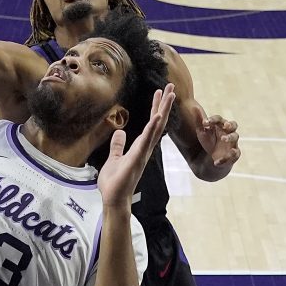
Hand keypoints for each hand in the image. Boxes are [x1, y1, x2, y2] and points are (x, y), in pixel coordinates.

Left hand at [98, 83, 175, 207]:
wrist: (114, 198)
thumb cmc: (114, 182)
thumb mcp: (114, 158)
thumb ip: (118, 145)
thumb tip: (120, 132)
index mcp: (140, 146)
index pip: (151, 123)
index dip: (156, 108)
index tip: (160, 92)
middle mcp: (145, 148)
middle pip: (157, 122)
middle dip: (164, 104)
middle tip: (170, 86)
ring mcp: (143, 153)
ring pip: (155, 128)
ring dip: (162, 111)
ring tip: (168, 95)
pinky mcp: (137, 158)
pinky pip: (146, 141)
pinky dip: (152, 129)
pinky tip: (157, 117)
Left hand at [193, 107, 239, 167]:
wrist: (213, 158)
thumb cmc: (208, 141)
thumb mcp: (201, 132)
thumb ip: (199, 121)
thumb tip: (195, 107)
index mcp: (220, 126)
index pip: (219, 119)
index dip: (213, 119)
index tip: (205, 122)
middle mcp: (228, 132)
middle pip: (233, 125)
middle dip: (230, 124)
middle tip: (224, 126)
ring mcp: (232, 143)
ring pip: (235, 137)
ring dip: (230, 137)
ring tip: (223, 139)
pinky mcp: (234, 154)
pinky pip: (234, 154)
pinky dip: (226, 158)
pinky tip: (216, 161)